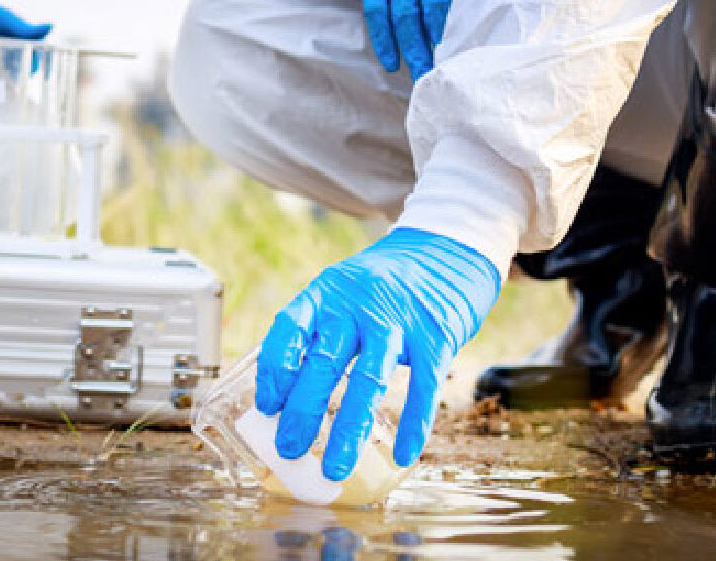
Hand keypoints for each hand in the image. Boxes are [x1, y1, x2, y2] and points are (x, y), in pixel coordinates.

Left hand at [255, 227, 498, 477]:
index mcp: (327, 292)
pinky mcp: (437, 337)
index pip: (289, 330)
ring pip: (369, 380)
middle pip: (324, 361)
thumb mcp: (344, 290)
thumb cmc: (386, 282)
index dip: (274, 370)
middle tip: (288, 448)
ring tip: (334, 468)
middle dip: (302, 410)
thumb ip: (320, 330)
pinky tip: (404, 456)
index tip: (266, 406)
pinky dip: (414, 425)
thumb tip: (288, 391)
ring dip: (349, 429)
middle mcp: (358, 305)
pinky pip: (423, 387)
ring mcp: (399, 321)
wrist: (449, 248)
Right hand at [345, 0, 474, 78]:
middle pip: (431, 10)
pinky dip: (383, 40)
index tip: (479, 48)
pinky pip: (376, 14)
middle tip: (451, 75)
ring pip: (403, 17)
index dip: (470, 21)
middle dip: (440, 45)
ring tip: (423, 77)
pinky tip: (392, 62)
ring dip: (413, 50)